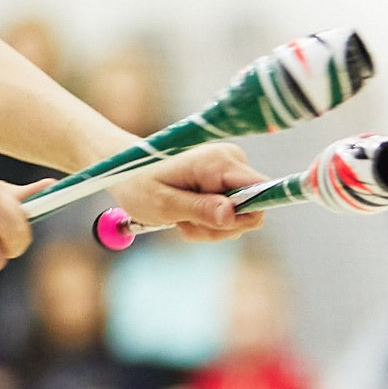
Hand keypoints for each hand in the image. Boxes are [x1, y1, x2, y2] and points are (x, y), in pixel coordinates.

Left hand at [106, 144, 267, 241]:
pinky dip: (205, 222)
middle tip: (185, 224)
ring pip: (238, 218)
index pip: (262, 192)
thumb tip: (232, 215)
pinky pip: (227, 214)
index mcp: (218, 161)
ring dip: (208, 227)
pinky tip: (183, 216)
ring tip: (179, 218)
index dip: (245, 216)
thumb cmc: (138, 183)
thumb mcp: (164, 203)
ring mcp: (228, 171)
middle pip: (251, 212)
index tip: (218, 223)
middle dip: (219, 227)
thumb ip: (200, 209)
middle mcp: (230, 161)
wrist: (124, 169)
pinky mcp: (223, 182)